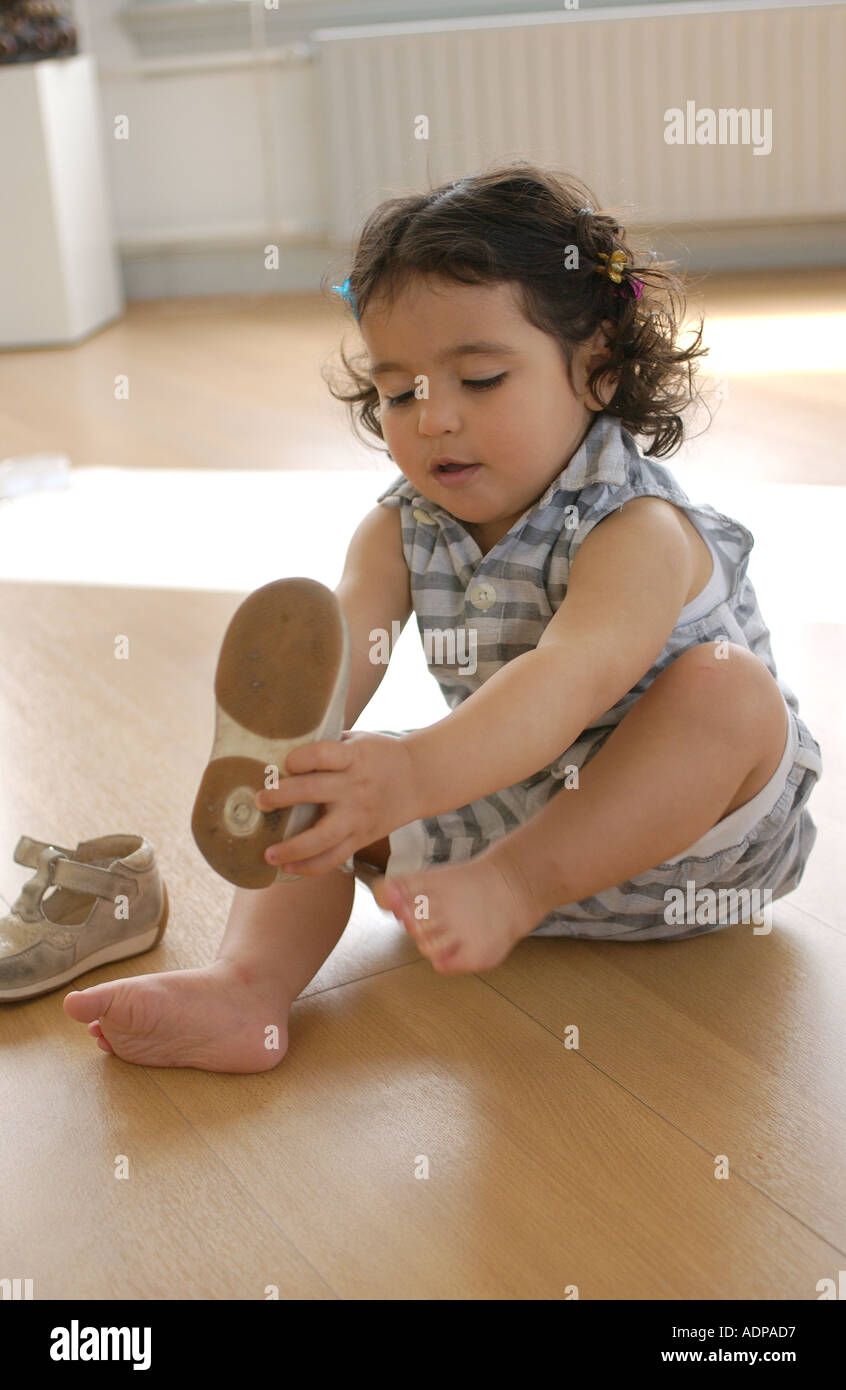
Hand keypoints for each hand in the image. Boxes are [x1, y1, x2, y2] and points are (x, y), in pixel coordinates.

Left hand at [253, 732, 417, 875]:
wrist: (418, 779)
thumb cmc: (379, 756)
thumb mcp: (358, 741)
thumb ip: (327, 747)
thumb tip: (278, 750)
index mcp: (355, 757)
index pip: (322, 755)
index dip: (298, 759)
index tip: (284, 763)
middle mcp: (356, 787)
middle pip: (313, 792)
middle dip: (281, 796)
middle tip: (259, 801)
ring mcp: (359, 816)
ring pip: (322, 837)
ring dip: (292, 847)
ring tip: (268, 854)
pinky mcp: (361, 838)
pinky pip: (334, 858)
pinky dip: (310, 867)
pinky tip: (288, 868)